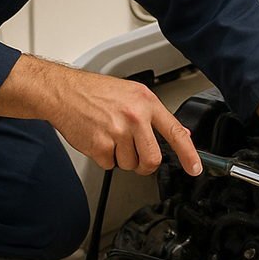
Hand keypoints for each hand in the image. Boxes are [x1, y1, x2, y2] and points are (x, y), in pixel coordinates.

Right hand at [0, 55, 201, 176]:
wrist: (63, 91)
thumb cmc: (95, 91)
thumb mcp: (132, 94)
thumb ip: (155, 115)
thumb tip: (179, 133)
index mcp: (146, 102)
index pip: (175, 132)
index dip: (189, 154)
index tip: (195, 168)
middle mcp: (134, 117)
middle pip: (152, 159)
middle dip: (144, 164)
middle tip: (134, 154)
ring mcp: (117, 133)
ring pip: (129, 164)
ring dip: (120, 157)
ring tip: (109, 135)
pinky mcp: (100, 146)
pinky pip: (109, 165)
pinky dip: (104, 157)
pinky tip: (97, 138)